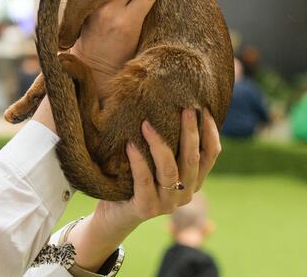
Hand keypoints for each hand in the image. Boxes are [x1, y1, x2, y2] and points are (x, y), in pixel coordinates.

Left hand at [66, 108, 221, 270]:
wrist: (114, 216)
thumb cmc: (134, 182)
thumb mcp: (156, 165)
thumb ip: (168, 148)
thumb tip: (166, 108)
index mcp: (192, 182)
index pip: (210, 155)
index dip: (211, 133)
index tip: (204, 110)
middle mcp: (185, 194)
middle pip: (192, 159)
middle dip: (190, 132)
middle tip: (184, 108)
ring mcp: (167, 204)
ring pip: (169, 169)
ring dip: (159, 144)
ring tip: (147, 124)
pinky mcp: (146, 208)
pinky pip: (144, 180)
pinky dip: (138, 161)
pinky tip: (130, 145)